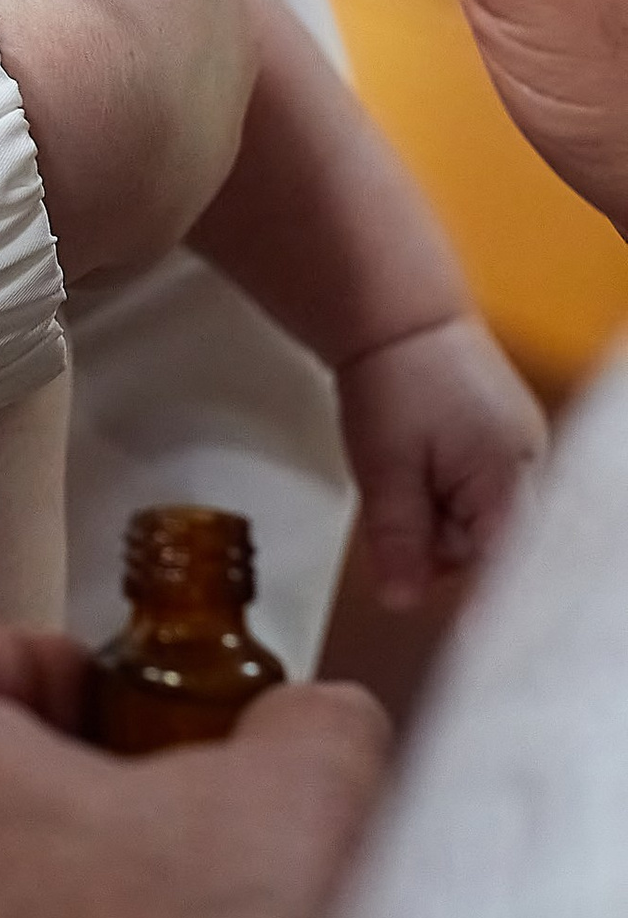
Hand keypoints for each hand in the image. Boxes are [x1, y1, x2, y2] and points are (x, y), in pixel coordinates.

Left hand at [334, 315, 545, 609]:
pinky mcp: (502, 441)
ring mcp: (520, 453)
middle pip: (486, 548)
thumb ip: (400, 540)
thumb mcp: (385, 470)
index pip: (502, 566)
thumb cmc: (393, 380)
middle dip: (434, 541)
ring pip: (476, 521)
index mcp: (511, 479)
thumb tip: (403, 604)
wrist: (396, 314)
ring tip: (402, 466)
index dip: (466, 589)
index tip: (435, 602)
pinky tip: (417, 461)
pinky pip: (474, 491)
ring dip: (433, 514)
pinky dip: (440, 489)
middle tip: (394, 497)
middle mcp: (531, 469)